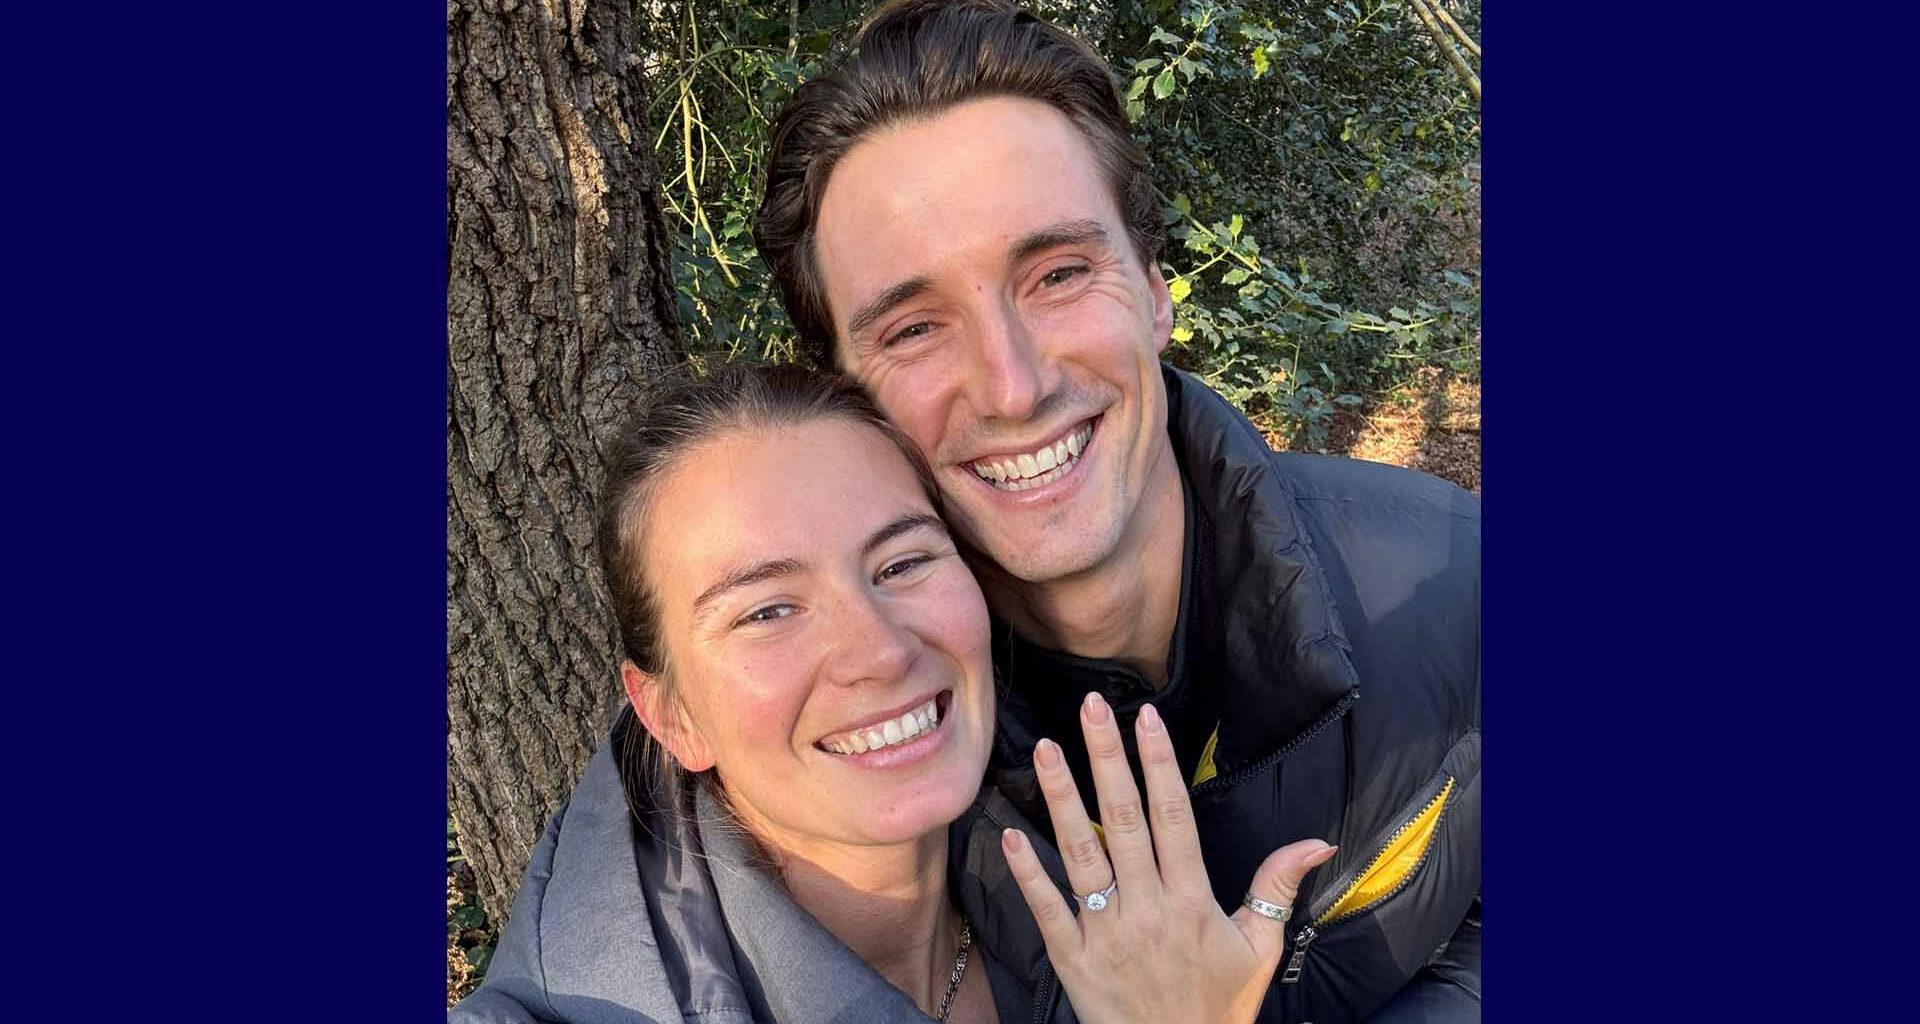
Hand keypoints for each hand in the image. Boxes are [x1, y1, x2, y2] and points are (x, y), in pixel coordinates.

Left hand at [1000, 692, 1337, 1023]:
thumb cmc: (1220, 1006)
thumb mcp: (1260, 948)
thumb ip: (1278, 887)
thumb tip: (1317, 840)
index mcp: (1192, 900)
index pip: (1174, 816)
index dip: (1160, 764)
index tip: (1146, 718)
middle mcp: (1147, 908)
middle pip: (1124, 820)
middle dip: (1107, 760)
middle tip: (1090, 708)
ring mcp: (1106, 932)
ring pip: (1081, 854)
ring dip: (1061, 799)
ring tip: (1047, 749)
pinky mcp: (1073, 959)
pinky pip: (1047, 909)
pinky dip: (1029, 872)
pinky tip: (1012, 833)